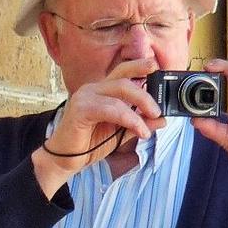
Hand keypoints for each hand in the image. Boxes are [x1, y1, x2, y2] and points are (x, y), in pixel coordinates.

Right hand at [32, 58, 164, 197]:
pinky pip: (111, 109)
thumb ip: (139, 123)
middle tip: (158, 111)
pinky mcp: (81, 109)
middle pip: (125, 80)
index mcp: (102, 90)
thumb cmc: (89, 144)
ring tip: (148, 127)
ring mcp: (86, 96)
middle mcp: (94, 89)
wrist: (66, 160)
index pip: (123, 71)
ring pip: (120, 91)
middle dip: (146, 95)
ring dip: (140, 108)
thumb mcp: (121, 133)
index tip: (157, 68)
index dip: (140, 66)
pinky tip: (139, 131)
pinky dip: (129, 119)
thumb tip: (162, 119)